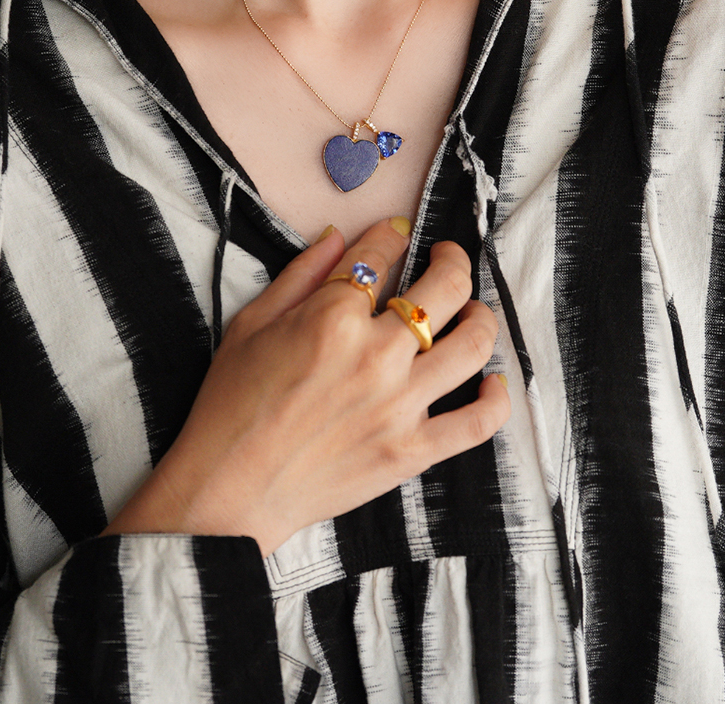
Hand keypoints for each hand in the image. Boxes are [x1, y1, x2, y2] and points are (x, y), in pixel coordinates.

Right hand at [103, 219, 509, 555]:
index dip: (392, 235)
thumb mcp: (252, 323)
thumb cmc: (231, 405)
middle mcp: (376, 355)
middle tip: (445, 259)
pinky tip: (493, 382)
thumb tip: (338, 237)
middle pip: (446, 288)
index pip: (382, 254)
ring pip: (473, 344)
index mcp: (333, 317)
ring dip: (481, 317)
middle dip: (452, 260)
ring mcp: (400, 405)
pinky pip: (477, 422)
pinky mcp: (412, 451)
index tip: (396, 235)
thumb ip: (301, 274)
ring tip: (472, 312)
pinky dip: (496, 400)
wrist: (228, 488)